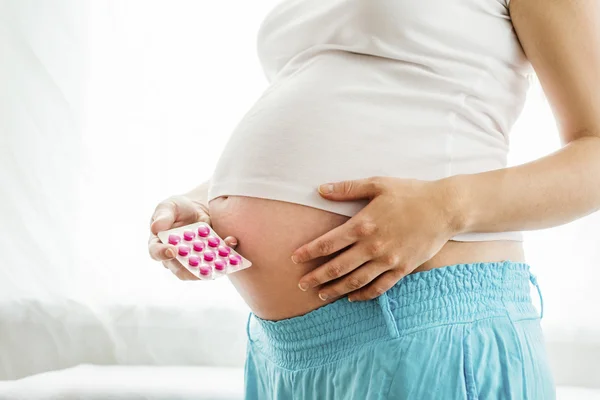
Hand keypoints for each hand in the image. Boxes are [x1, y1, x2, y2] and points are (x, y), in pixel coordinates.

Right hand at [148, 195, 237, 279]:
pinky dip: (226, 255)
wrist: (200, 208)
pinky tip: (232, 242)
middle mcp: (175, 258)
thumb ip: (163, 215)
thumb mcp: (169, 206)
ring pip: (201, 270)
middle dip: (190, 270)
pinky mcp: (210, 259)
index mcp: (159, 245)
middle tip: (200, 264)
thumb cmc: (179, 208)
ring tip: (221, 257)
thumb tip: (156, 227)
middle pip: (180, 270)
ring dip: (211, 265)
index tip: (172, 250)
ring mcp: (193, 261)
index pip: (156, 253)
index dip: (162, 253)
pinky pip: (218, 262)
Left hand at [291, 177, 461, 301]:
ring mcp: (388, 260)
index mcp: (363, 225)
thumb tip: (320, 189)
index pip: (328, 243)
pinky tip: (351, 298)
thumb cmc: (410, 193)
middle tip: (301, 285)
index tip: (294, 259)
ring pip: (355, 281)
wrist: (445, 208)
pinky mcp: (402, 269)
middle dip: (316, 277)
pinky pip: (379, 287)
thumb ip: (347, 189)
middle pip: (337, 267)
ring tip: (320, 294)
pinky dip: (363, 295)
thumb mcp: (377, 184)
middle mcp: (372, 246)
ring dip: (335, 290)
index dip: (309, 253)